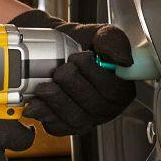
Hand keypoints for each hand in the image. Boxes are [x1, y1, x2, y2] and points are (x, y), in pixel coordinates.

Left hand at [10, 10, 137, 136]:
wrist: (52, 47)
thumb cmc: (78, 42)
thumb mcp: (98, 33)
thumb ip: (113, 41)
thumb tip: (124, 60)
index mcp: (121, 87)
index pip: (114, 90)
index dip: (93, 74)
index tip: (78, 57)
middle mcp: (106, 107)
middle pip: (93, 106)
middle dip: (72, 84)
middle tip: (60, 68)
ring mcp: (87, 119)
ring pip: (75, 118)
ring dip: (57, 99)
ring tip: (45, 84)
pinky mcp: (66, 126)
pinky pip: (58, 127)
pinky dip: (44, 113)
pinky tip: (37, 101)